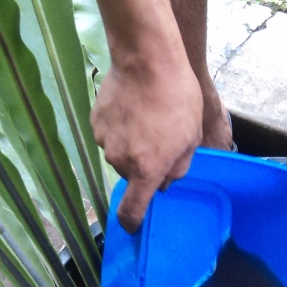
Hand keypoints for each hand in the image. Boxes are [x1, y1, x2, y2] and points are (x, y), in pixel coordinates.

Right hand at [91, 43, 202, 232]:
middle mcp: (120, 161)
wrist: (147, 60)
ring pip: (120, 153)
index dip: (132, 222)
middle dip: (144, 164)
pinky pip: (109, 134)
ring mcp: (104, 140)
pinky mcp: (96, 122)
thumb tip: (166, 182)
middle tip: (161, 138)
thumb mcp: (191, 139)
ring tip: (148, 117)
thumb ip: (178, 168)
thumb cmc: (177, 98)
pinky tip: (134, 107)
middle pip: (130, 175)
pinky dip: (120, 127)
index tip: (133, 227)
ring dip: (132, 144)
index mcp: (146, 170)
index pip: (132, 210)